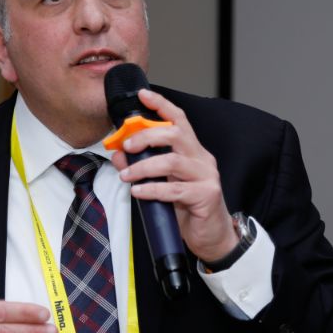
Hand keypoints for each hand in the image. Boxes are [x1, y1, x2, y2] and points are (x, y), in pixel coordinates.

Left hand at [109, 88, 237, 261]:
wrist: (214, 237)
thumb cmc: (189, 209)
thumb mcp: (163, 185)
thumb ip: (143, 167)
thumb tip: (119, 154)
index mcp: (193, 152)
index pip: (179, 119)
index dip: (161, 105)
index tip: (142, 95)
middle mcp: (202, 159)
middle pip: (175, 134)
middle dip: (146, 136)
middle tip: (126, 145)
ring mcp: (207, 177)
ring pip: (172, 161)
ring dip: (143, 167)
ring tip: (127, 175)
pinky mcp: (206, 196)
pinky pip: (175, 190)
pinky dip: (152, 190)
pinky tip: (138, 192)